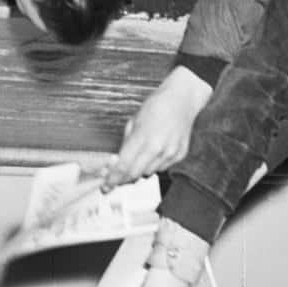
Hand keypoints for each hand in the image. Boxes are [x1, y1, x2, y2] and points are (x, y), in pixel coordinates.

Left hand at [106, 67, 213, 189]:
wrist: (182, 99)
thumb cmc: (156, 106)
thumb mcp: (134, 122)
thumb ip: (126, 144)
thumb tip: (117, 163)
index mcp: (143, 137)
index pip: (123, 166)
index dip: (112, 179)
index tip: (105, 187)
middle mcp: (158, 148)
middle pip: (135, 175)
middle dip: (123, 179)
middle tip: (116, 179)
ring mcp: (170, 153)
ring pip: (148, 174)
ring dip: (139, 171)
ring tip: (139, 157)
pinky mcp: (180, 155)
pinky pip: (161, 168)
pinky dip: (154, 165)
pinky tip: (154, 152)